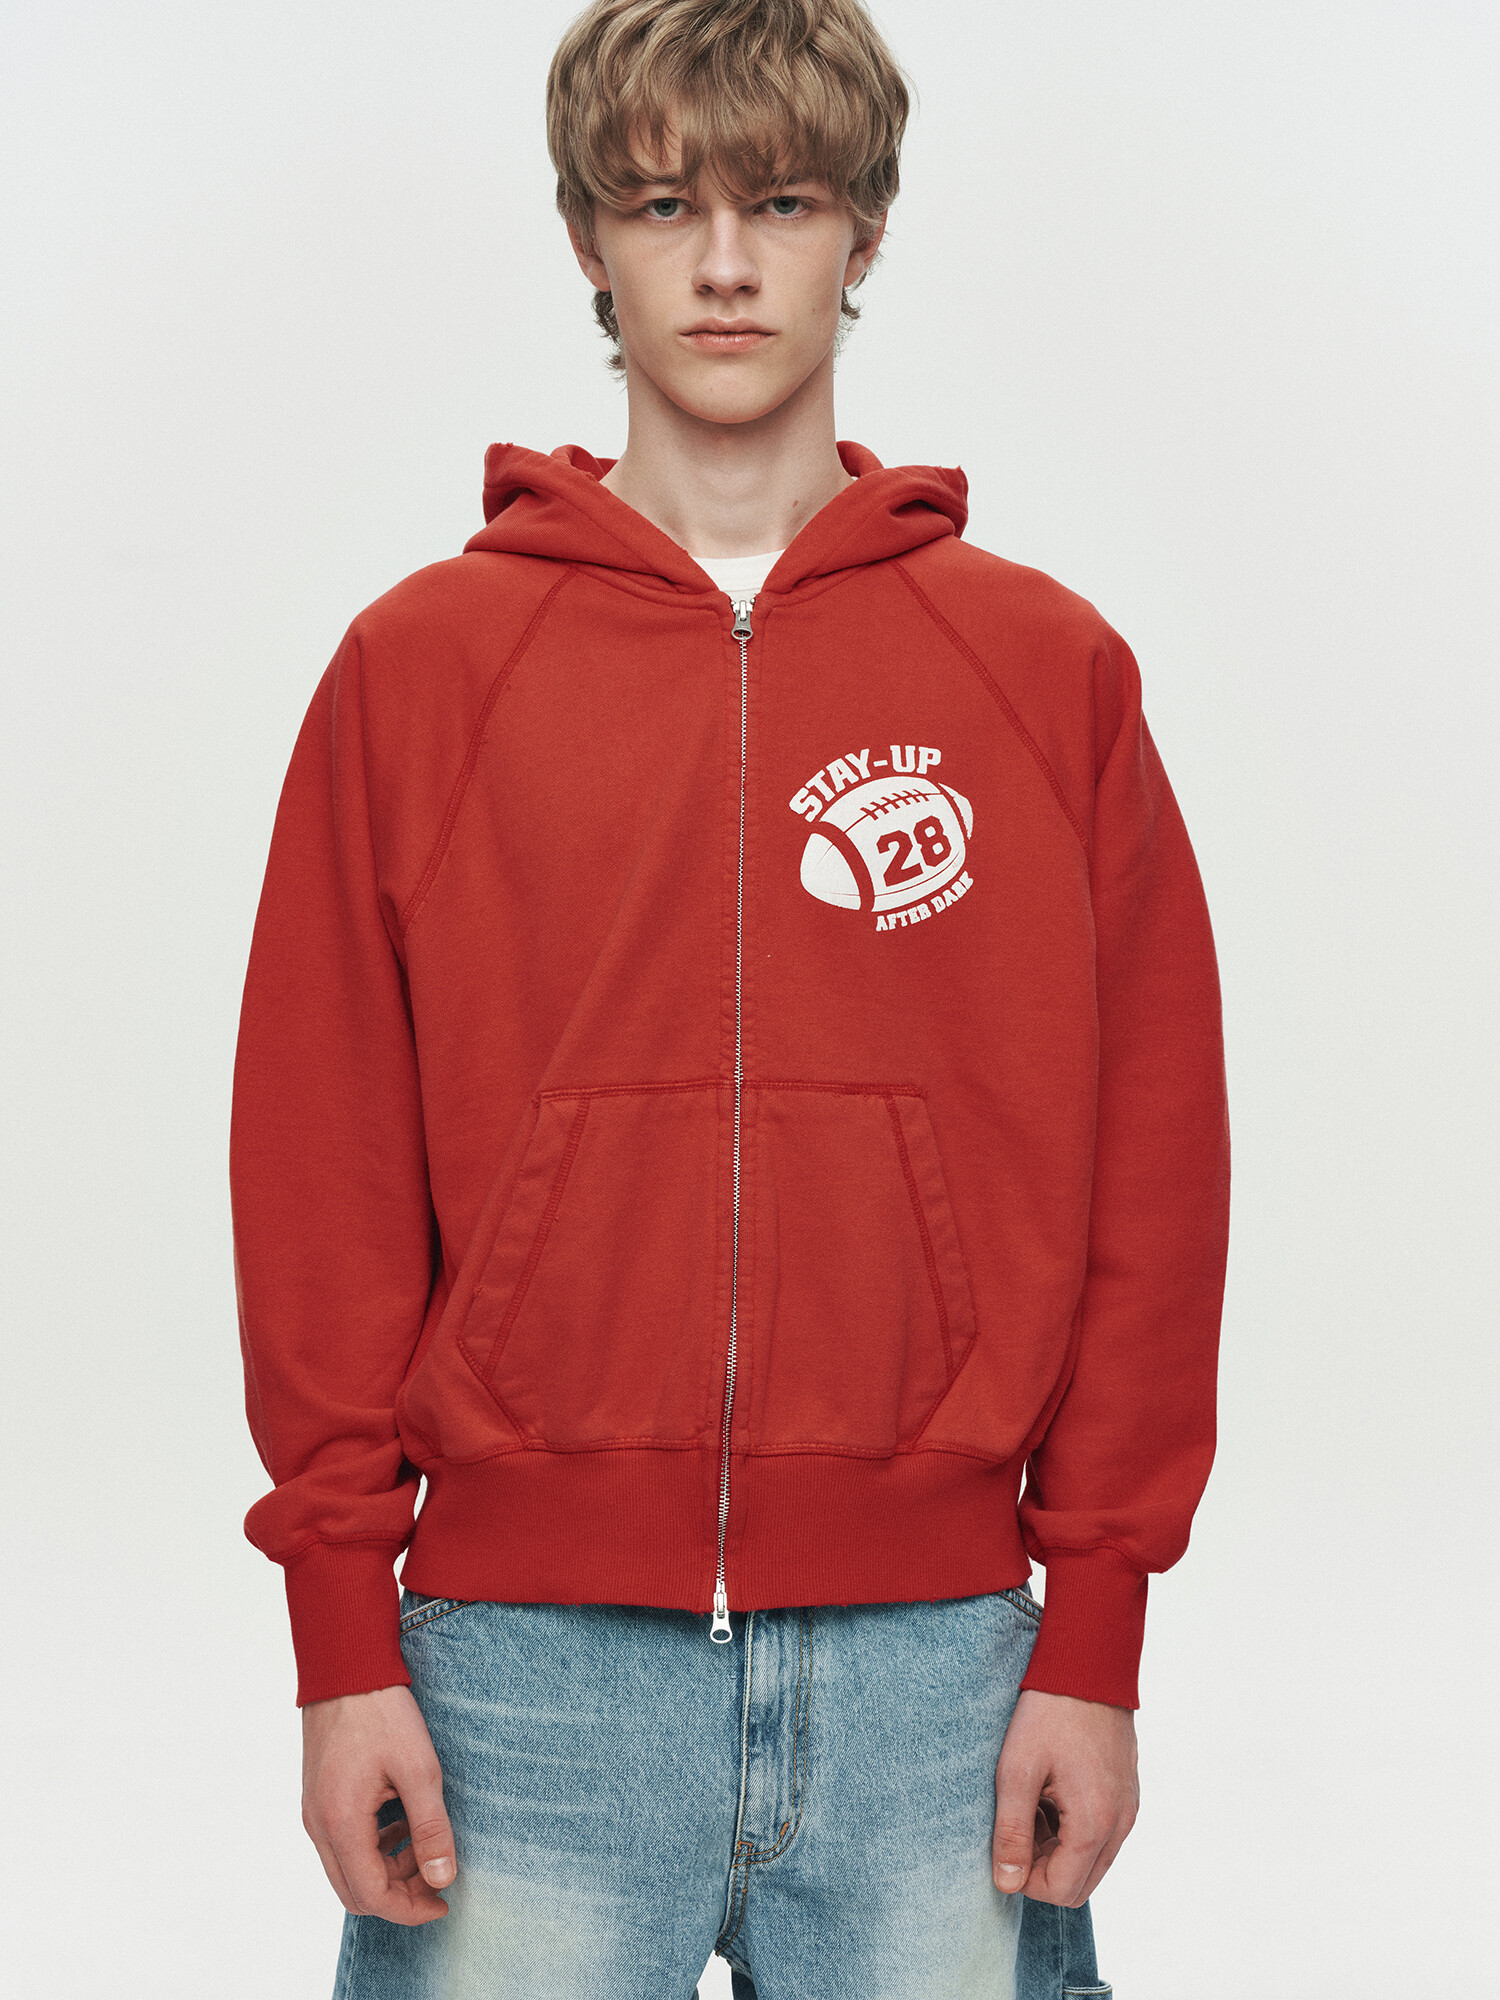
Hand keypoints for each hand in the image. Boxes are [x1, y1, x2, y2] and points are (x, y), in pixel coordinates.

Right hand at [301, 1684, 455, 1923]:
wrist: (345, 1668)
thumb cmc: (382, 1713)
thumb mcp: (419, 1769)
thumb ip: (431, 1828)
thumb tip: (443, 1878)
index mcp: (340, 1823)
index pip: (371, 1895)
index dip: (409, 1909)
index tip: (443, 1902)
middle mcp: (319, 1826)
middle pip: (355, 1891)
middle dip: (399, 1895)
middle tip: (437, 1878)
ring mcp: (314, 1812)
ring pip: (348, 1868)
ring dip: (387, 1869)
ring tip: (425, 1842)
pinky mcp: (318, 1797)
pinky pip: (343, 1842)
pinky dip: (374, 1846)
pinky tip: (402, 1821)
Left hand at [992, 1688, 1138, 1904]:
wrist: (1087, 1664)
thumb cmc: (1048, 1712)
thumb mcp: (1017, 1770)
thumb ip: (1012, 1832)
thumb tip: (1007, 1883)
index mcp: (1096, 1822)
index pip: (1062, 1890)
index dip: (1025, 1880)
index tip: (1003, 1846)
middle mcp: (1122, 1823)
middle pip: (1081, 1884)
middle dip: (1043, 1867)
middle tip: (1016, 1825)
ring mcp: (1129, 1808)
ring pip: (1092, 1860)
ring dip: (1058, 1848)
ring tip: (1031, 1803)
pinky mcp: (1128, 1793)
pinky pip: (1102, 1834)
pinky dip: (1074, 1829)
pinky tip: (1050, 1792)